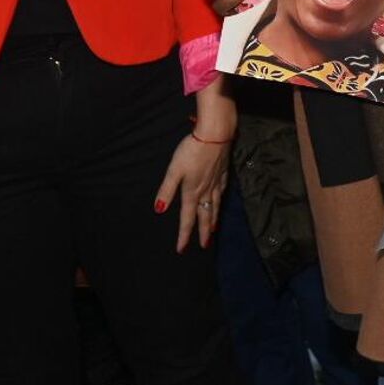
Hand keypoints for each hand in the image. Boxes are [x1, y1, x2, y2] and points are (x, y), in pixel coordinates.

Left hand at [154, 134, 229, 250]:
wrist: (215, 135)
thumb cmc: (191, 151)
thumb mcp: (174, 170)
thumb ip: (167, 190)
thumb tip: (159, 210)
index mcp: (192, 192)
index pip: (187, 218)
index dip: (184, 235)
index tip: (182, 249)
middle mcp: (206, 191)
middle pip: (204, 216)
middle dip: (203, 232)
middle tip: (205, 245)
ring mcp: (216, 182)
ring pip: (215, 206)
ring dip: (213, 219)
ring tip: (214, 229)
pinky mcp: (223, 172)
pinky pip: (222, 192)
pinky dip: (221, 201)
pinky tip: (221, 201)